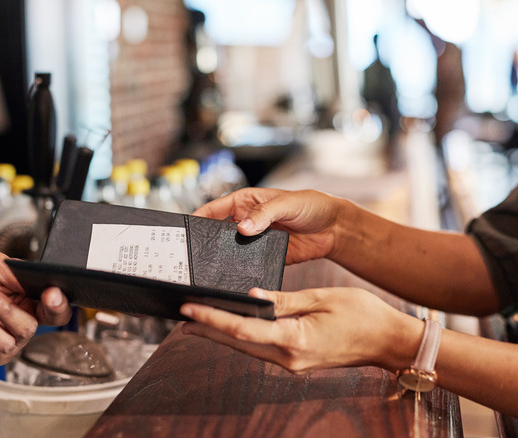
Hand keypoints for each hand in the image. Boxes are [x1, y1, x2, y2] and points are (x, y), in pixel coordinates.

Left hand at [180, 287, 421, 373]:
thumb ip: (283, 300)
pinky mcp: (297, 361)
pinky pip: (263, 349)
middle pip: (239, 344)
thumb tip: (251, 297)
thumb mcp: (322, 298)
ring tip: (198, 322)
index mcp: (295, 340)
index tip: (189, 310)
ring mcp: (293, 363)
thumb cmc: (363, 315)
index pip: (243, 330)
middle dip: (208, 330)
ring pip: (249, 349)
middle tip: (181, 318)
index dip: (213, 319)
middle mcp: (289, 358)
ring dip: (222, 335)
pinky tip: (232, 328)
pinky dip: (244, 338)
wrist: (389, 342)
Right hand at [193, 188, 345, 264]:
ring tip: (208, 271)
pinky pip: (247, 265)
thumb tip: (242, 228)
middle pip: (217, 233)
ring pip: (230, 251)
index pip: (213, 210)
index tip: (184, 231)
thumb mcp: (286, 203)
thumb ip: (264, 214)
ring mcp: (254, 241)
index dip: (197, 219)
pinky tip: (233, 278)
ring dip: (221, 259)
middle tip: (192, 255)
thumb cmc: (311, 205)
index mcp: (244, 203)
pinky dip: (239, 271)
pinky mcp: (265, 258)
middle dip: (205, 243)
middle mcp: (245, 222)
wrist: (334, 228)